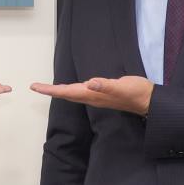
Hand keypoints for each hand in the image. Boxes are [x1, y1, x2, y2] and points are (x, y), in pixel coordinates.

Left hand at [29, 75, 153, 115]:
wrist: (148, 100)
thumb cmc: (135, 92)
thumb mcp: (121, 86)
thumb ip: (106, 85)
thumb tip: (90, 83)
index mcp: (92, 94)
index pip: (66, 92)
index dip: (50, 90)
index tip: (35, 87)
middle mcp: (92, 97)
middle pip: (66, 94)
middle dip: (50, 91)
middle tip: (35, 87)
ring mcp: (96, 96)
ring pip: (72, 94)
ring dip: (59, 91)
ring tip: (48, 88)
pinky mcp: (102, 94)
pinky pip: (81, 92)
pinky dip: (71, 89)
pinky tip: (71, 88)